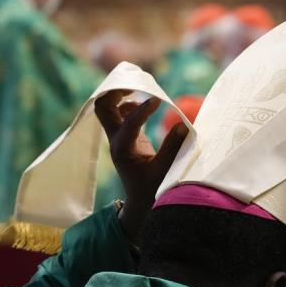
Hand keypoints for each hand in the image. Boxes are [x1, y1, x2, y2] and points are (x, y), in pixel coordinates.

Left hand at [95, 91, 188, 239]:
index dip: (142, 110)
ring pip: (107, 108)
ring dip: (120, 96)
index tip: (159, 101)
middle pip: (103, 108)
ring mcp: (118, 137)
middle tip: (135, 85)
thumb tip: (182, 124)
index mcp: (122, 150)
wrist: (141, 200)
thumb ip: (172, 148)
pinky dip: (129, 103)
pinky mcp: (126, 136)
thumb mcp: (164, 171)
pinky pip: (120, 113)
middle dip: (115, 93)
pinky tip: (147, 103)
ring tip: (141, 88)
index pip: (128, 123)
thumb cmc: (152, 189)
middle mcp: (116, 141)